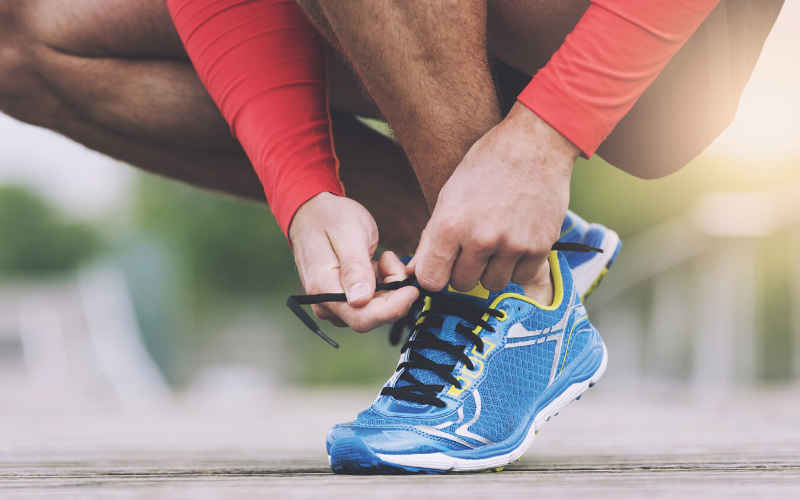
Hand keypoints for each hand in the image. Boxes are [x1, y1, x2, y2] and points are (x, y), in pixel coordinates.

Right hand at [289, 192, 418, 332]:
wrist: (314, 213)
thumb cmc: (330, 217)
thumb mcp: (349, 233)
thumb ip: (355, 267)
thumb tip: (360, 301)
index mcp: (323, 289)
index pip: (362, 318)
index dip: (392, 309)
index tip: (411, 289)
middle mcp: (326, 303)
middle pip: (372, 317)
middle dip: (392, 293)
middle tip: (391, 260)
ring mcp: (334, 304)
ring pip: (375, 310)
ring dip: (387, 287)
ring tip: (381, 258)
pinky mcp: (343, 301)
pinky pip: (371, 303)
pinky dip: (382, 285)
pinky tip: (377, 264)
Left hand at [408, 103, 578, 291]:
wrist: (533, 144)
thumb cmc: (486, 165)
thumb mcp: (449, 195)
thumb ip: (431, 237)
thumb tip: (416, 270)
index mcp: (450, 225)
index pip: (432, 280)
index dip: (436, 275)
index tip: (444, 266)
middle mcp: (480, 239)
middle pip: (463, 284)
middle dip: (465, 270)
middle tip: (474, 247)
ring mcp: (512, 245)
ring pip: (493, 284)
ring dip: (492, 270)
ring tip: (498, 242)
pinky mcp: (539, 246)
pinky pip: (522, 278)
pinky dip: (518, 267)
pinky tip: (517, 242)